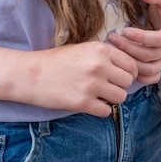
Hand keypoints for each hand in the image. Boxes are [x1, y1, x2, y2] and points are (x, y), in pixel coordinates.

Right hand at [19, 41, 138, 116]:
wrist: (29, 74)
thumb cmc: (56, 61)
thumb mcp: (84, 49)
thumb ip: (106, 56)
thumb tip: (130, 69)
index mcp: (101, 49)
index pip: (131, 65)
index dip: (128, 73)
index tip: (118, 78)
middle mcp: (99, 65)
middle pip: (128, 82)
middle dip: (119, 86)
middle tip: (105, 87)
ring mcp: (91, 84)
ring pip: (120, 97)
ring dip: (111, 99)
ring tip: (96, 95)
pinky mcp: (82, 102)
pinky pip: (106, 111)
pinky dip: (99, 110)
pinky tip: (88, 104)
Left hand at [106, 0, 160, 84]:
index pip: (159, 39)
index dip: (142, 37)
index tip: (124, 30)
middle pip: (150, 55)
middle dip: (129, 48)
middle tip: (112, 38)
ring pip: (149, 69)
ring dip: (130, 62)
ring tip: (115, 50)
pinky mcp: (159, 67)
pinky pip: (151, 78)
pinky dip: (139, 76)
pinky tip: (125, 66)